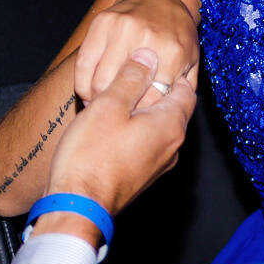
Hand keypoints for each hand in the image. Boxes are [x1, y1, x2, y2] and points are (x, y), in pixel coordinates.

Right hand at [34, 48, 195, 244]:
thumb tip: (147, 56)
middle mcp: (172, 147)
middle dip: (154, 90)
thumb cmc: (91, 157)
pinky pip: (147, 144)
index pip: (186, 89)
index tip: (150, 60)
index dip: (170, 71)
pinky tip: (111, 126)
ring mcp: (158, 165)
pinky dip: (135, 130)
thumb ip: (131, 78)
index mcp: (171, 126)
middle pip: (173, 108)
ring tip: (115, 99)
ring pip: (158, 127)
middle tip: (128, 76)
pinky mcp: (142, 176)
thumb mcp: (109, 105)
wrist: (77, 206)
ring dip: (142, 111)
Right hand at [74, 0, 197, 108]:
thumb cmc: (179, 37)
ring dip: (97, 101)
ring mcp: (121, 28)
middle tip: (116, 119)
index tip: (135, 123)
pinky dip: (82, 85)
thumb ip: (184, 92)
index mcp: (172, 54)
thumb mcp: (191, 65)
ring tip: (102, 107)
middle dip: (118, 112)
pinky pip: (83, 64)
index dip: (140, 117)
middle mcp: (147, 39)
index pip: (150, 102)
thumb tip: (171, 119)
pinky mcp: (101, 22)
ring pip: (98, 83)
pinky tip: (89, 93)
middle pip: (121, 95)